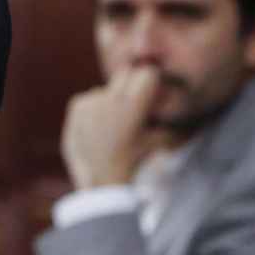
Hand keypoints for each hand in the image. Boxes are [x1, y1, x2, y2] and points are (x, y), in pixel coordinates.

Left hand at [60, 65, 163, 188]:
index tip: (152, 95)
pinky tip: (98, 127)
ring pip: (107, 87)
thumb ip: (170, 124)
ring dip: (113, 99)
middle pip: (125, 74)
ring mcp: (90, 101)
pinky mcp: (76, 106)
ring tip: (115, 124)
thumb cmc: (133, 162)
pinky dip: (96, 107)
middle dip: (132, 86)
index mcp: (131, 106)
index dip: (152, 84)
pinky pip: (91, 97)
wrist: (99, 181)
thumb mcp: (158, 143)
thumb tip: (177, 109)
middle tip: (135, 107)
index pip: (147, 74)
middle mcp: (108, 99)